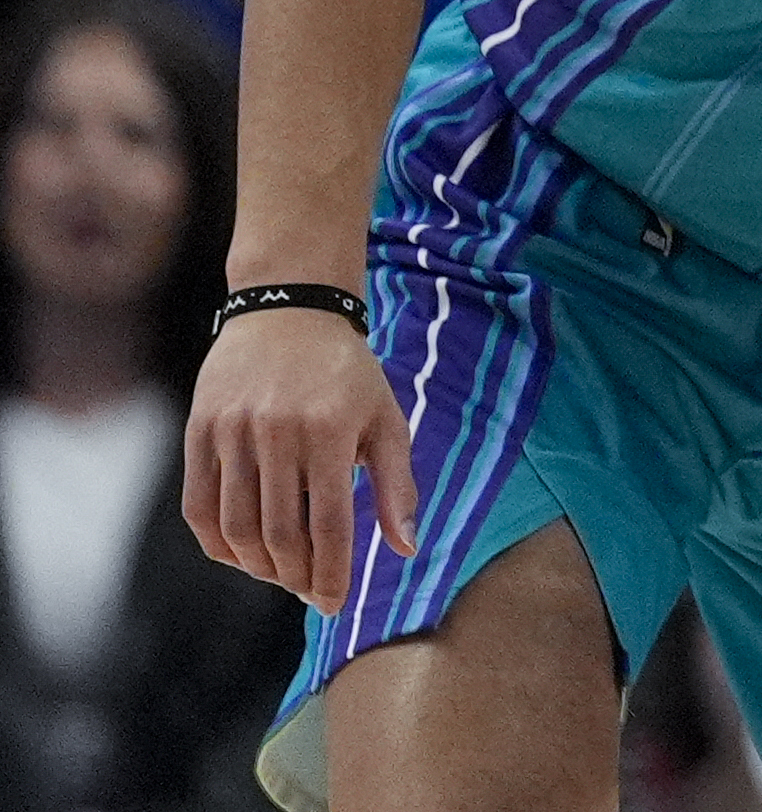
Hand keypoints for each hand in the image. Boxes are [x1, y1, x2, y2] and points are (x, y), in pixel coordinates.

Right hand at [182, 305, 417, 608]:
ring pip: (236, 527)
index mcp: (328, 431)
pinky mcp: (199, 431)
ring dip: (258, 566)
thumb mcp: (387, 420)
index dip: (331, 573)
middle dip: (297, 576)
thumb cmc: (347, 375)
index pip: (328, 524)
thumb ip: (397, 486)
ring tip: (283, 576)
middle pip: (279, 533)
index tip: (335, 604)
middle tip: (312, 593)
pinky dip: (218, 543)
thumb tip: (407, 549)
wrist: (289, 312)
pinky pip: (199, 507)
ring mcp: (231, 432)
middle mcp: (276, 433)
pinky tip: (242, 556)